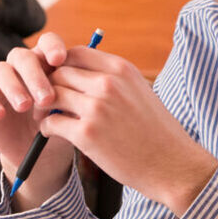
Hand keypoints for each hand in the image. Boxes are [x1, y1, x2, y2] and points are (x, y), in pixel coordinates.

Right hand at [0, 32, 79, 208]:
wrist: (44, 152)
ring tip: (25, 106)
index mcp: (45, 61)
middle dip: (35, 75)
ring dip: (14, 87)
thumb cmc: (63, 123)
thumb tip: (89, 81)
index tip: (61, 60)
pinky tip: (1, 114)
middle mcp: (21, 66)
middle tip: (47, 97)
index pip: (46, 42)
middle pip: (23, 56)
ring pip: (1, 70)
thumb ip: (77, 92)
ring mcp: (0, 80)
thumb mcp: (73, 108)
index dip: (52, 46)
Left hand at [42, 46, 217, 216]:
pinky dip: (47, 129)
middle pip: (59, 73)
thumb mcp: (140, 92)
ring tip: (49, 118)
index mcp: (121, 69)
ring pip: (51, 95)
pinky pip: (51, 123)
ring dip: (45, 107)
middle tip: (49, 102)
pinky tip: (54, 135)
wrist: (172, 165)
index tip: (61, 82)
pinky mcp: (87, 134)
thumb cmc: (156, 131)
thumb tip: (80, 73)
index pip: (76, 53)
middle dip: (49, 86)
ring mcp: (97, 108)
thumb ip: (113, 79)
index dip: (61, 66)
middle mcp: (108, 84)